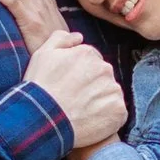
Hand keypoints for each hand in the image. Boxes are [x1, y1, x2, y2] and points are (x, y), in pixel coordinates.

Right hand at [26, 31, 126, 149]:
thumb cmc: (40, 88)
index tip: (70, 86)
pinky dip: (107, 117)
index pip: (91, 61)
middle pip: (103, 76)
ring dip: (100, 101)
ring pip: (110, 93)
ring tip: (81, 112)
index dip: (80, 74)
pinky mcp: (118, 111)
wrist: (43, 120)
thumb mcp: (42, 55)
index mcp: (88, 54)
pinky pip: (117, 112)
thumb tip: (79, 37)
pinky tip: (90, 121)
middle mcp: (104, 69)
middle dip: (92, 86)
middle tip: (75, 100)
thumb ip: (60, 39)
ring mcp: (113, 90)